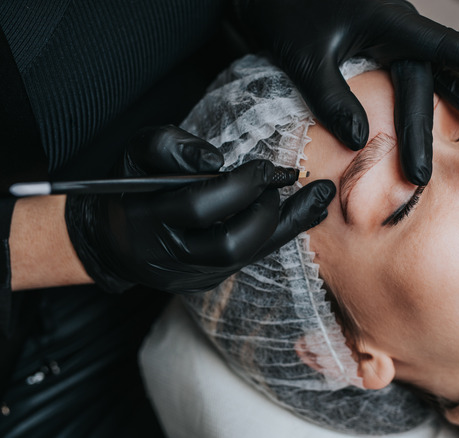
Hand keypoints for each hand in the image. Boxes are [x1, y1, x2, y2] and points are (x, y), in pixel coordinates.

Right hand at [64, 125, 335, 293]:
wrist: (114, 240)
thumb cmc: (129, 190)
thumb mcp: (136, 155)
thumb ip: (170, 147)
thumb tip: (215, 160)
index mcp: (148, 221)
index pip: (199, 207)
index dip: (238, 185)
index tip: (264, 167)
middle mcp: (173, 256)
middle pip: (229, 244)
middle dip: (264, 210)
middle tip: (279, 180)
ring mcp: (195, 274)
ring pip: (248, 257)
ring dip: (285, 224)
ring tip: (313, 197)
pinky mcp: (212, 280)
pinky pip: (255, 258)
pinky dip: (285, 233)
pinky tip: (311, 212)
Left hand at [233, 0, 458, 184]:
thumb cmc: (282, 11)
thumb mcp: (305, 55)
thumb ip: (333, 96)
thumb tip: (363, 141)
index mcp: (389, 20)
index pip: (448, 48)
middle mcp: (396, 28)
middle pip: (425, 82)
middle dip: (426, 129)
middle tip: (423, 176)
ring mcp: (384, 37)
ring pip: (424, 79)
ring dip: (448, 107)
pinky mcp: (369, 47)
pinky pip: (401, 77)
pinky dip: (415, 100)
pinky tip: (431, 119)